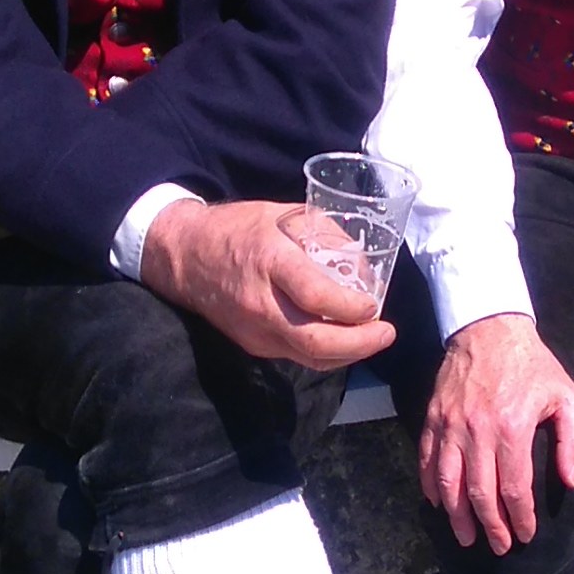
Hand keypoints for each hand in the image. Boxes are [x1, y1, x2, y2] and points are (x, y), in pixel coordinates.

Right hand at [140, 198, 395, 370]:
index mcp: (271, 262)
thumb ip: (329, 239)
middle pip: (314, 341)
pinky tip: (344, 338)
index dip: (351, 307)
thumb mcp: (287, 216)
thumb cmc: (241, 229)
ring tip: (373, 338)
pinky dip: (326, 351)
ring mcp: (254, 330)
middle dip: (360, 344)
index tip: (374, 304)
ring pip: (309, 357)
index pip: (315, 297)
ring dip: (348, 354)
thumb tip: (365, 272)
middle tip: (386, 334)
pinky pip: (297, 356)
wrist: (186, 256)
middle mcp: (261, 303)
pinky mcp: (253, 345)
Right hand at [421, 314, 573, 553]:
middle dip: (490, 526)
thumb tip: (568, 480)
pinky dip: (431, 486)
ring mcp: (450, 425)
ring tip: (466, 537)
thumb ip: (572, 440)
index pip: (514, 488)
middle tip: (499, 546)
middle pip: (479, 493)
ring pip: (448, 483)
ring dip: (457, 516)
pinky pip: (428, 460)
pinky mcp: (433, 418)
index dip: (520, 518)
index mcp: (512, 428)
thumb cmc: (532, 365)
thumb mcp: (566, 396)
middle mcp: (477, 431)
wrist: (489, 327)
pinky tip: (439, 504)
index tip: (525, 534)